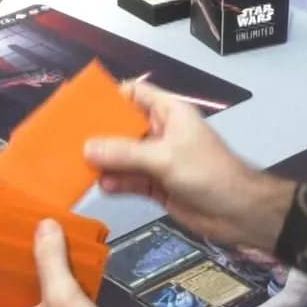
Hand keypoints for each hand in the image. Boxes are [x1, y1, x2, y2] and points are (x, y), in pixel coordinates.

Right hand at [85, 79, 288, 250]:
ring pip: (123, 157)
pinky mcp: (156, 186)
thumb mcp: (164, 158)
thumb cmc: (207, 173)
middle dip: (98, 134)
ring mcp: (157, 161)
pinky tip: (102, 186)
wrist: (238, 213)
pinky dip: (116, 183)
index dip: (110, 96)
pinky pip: (130, 180)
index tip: (81, 105)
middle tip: (68, 140)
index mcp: (168, 113)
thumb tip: (86, 149)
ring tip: (77, 166)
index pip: (134, 94)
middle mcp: (160, 133)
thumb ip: (124, 154)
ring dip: (104, 163)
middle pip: (122, 127)